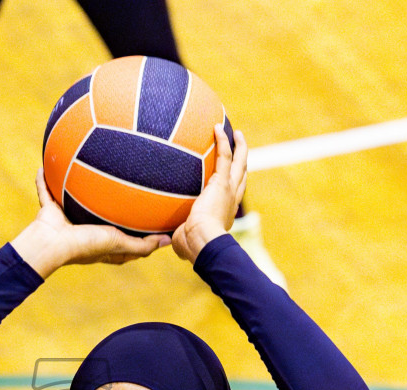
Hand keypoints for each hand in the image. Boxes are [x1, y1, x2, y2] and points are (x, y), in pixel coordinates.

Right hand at [10, 170, 169, 276]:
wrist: (52, 244)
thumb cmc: (86, 245)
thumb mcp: (120, 244)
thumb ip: (143, 244)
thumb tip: (169, 240)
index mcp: (100, 240)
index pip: (120, 234)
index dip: (132, 226)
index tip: (146, 210)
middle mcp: (83, 229)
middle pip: (98, 213)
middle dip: (106, 201)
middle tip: (121, 181)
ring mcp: (65, 218)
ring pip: (71, 198)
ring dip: (75, 185)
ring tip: (83, 166)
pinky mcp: (49, 209)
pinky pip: (46, 190)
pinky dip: (43, 180)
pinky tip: (45, 163)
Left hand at [172, 125, 247, 262]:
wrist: (201, 241)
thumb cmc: (192, 246)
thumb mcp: (183, 239)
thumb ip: (177, 234)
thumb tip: (163, 238)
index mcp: (225, 212)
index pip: (232, 195)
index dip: (233, 184)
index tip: (229, 177)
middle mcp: (232, 200)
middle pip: (242, 175)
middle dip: (242, 161)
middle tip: (241, 147)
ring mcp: (229, 190)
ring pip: (239, 163)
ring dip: (240, 147)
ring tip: (236, 133)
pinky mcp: (222, 183)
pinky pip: (224, 156)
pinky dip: (223, 140)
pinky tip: (217, 126)